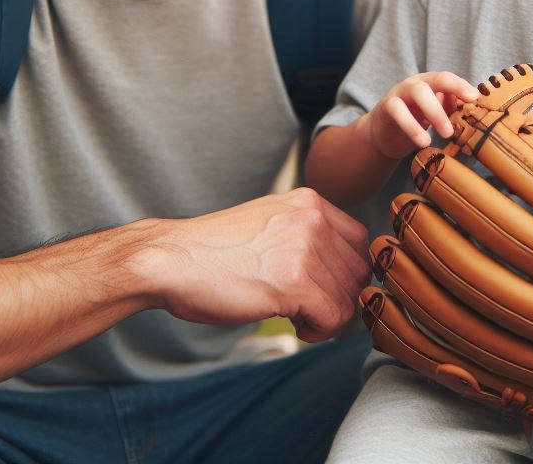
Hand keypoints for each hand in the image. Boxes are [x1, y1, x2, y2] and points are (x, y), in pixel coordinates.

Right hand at [136, 188, 370, 342]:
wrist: (171, 260)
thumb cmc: (215, 250)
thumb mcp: (271, 221)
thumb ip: (309, 234)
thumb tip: (348, 271)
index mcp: (309, 201)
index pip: (360, 242)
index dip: (346, 273)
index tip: (322, 288)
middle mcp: (312, 218)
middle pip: (358, 273)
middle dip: (337, 297)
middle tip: (307, 307)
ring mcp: (304, 249)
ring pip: (347, 299)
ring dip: (325, 316)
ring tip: (294, 315)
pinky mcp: (294, 283)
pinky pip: (332, 318)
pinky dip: (317, 330)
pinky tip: (292, 324)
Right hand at [366, 72, 479, 160]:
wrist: (384, 133)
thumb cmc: (415, 121)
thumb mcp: (436, 116)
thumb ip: (451, 111)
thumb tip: (472, 113)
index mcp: (430, 83)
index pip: (448, 78)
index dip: (462, 85)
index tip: (475, 97)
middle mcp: (416, 83)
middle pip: (436, 80)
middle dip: (453, 94)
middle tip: (469, 112)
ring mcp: (400, 92)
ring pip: (418, 92)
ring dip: (435, 112)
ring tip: (447, 135)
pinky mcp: (387, 106)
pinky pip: (398, 111)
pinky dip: (412, 126)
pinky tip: (423, 142)